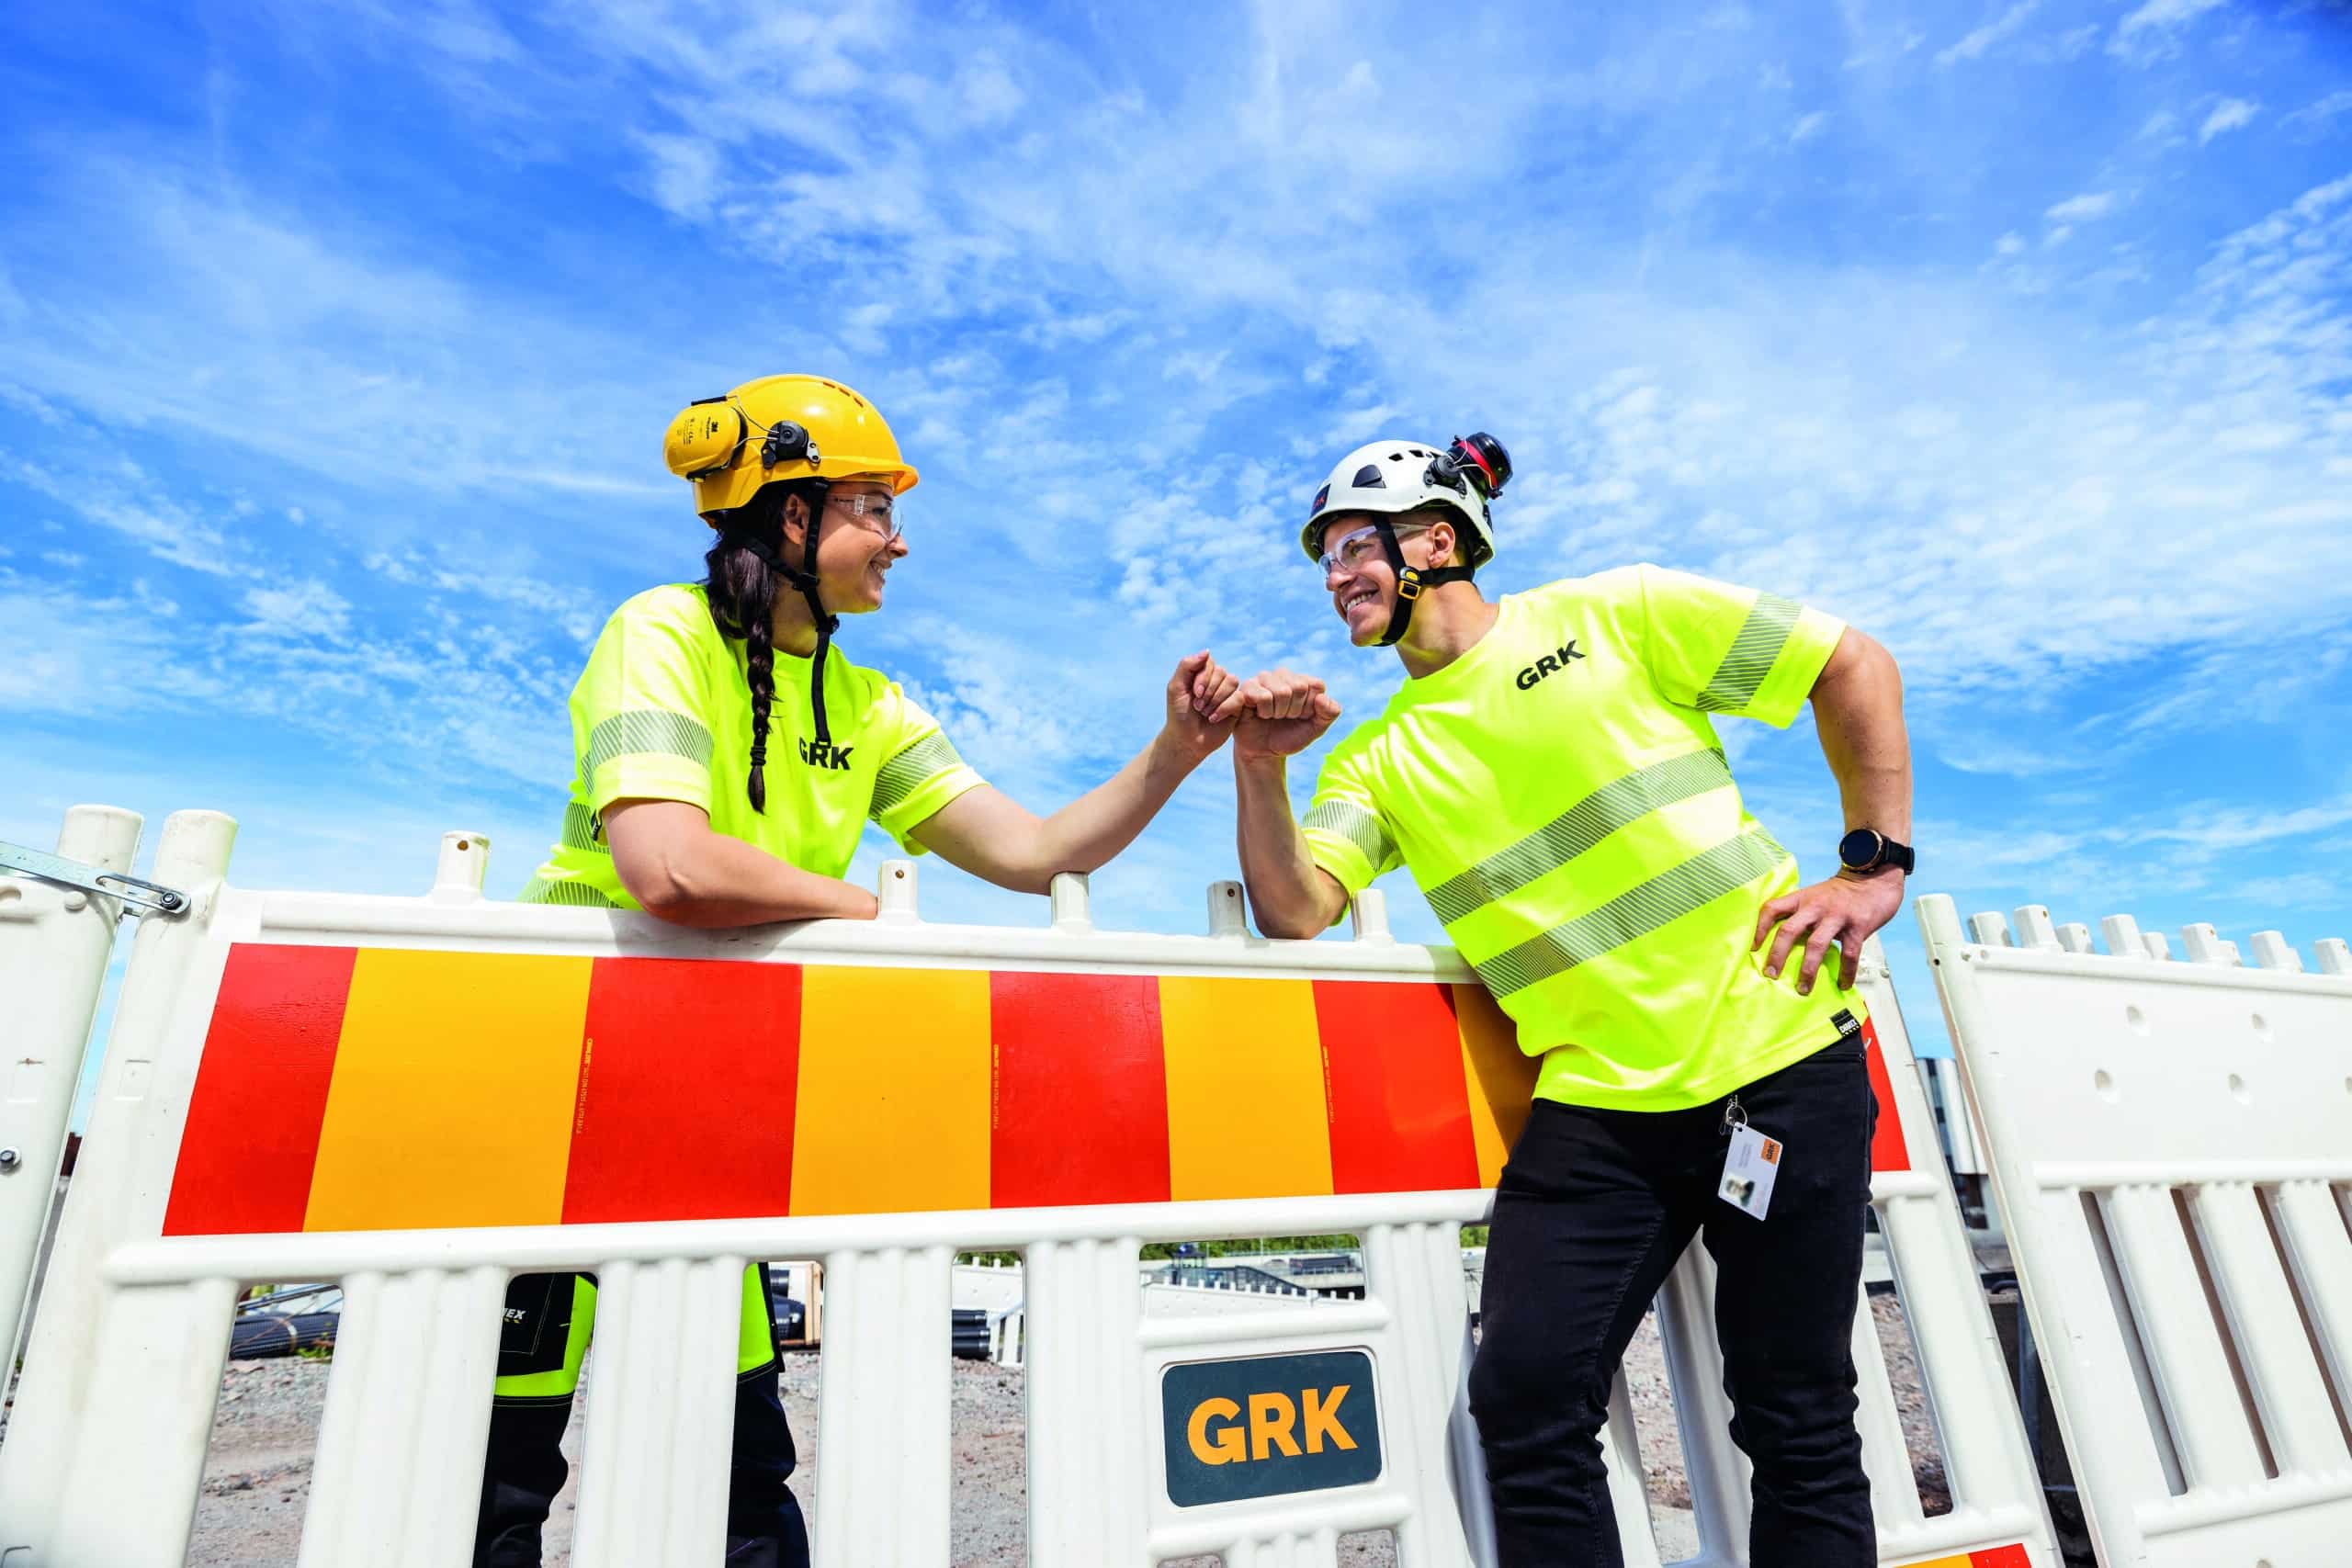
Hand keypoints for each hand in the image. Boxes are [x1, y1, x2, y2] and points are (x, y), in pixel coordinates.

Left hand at [1162, 651, 1243, 759]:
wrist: (1186, 739)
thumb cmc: (1179, 713)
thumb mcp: (1176, 687)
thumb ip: (1187, 665)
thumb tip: (1207, 651)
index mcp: (1202, 672)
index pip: (1209, 662)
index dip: (1203, 677)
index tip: (1193, 693)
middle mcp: (1217, 680)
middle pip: (1222, 672)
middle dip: (1208, 692)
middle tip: (1197, 706)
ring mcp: (1228, 692)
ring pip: (1232, 682)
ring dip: (1215, 700)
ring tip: (1205, 713)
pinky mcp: (1237, 706)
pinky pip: (1238, 698)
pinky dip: (1223, 709)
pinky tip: (1213, 719)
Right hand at [1232, 668, 1342, 763]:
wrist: (1264, 753)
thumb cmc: (1289, 737)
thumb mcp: (1316, 729)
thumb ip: (1329, 713)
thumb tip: (1322, 698)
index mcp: (1303, 681)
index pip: (1316, 685)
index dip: (1309, 707)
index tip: (1302, 716)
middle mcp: (1283, 675)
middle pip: (1299, 687)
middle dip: (1293, 711)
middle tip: (1283, 718)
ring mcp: (1264, 679)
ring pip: (1281, 691)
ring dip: (1278, 712)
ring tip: (1270, 716)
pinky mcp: (1246, 687)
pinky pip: (1261, 695)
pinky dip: (1264, 712)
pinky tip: (1258, 714)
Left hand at [1753, 868, 1903, 994]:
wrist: (1873, 880)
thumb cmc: (1840, 894)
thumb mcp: (1814, 897)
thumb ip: (1801, 914)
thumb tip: (1784, 945)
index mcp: (1801, 899)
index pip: (1772, 909)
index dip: (1759, 928)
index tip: (1753, 949)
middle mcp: (1815, 906)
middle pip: (1789, 930)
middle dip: (1777, 955)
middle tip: (1770, 975)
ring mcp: (1836, 916)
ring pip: (1815, 945)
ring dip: (1807, 970)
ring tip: (1803, 988)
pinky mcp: (1857, 926)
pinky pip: (1848, 954)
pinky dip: (1845, 972)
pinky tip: (1843, 984)